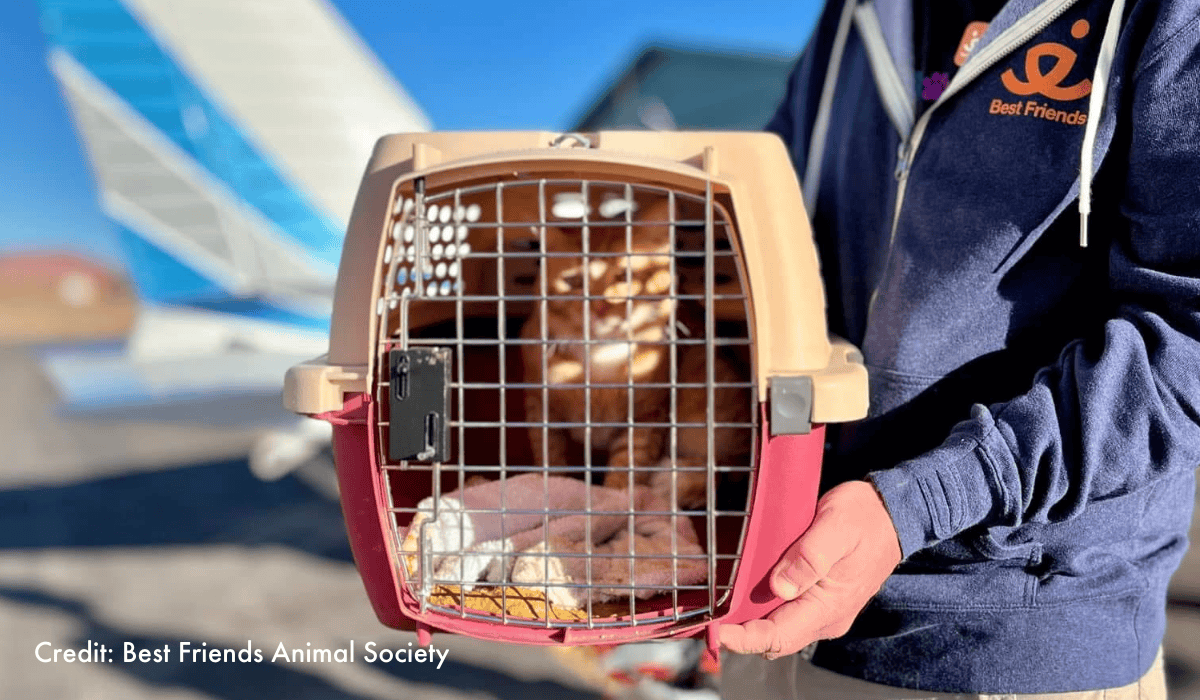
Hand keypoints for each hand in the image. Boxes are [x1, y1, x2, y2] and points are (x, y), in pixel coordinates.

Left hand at [719, 480, 902, 658]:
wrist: (895, 514)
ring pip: (779, 629)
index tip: (716, 631)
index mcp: (828, 606)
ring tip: (720, 609)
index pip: (778, 636)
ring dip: (751, 623)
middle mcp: (826, 617)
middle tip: (707, 619)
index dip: (743, 639)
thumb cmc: (865, 517)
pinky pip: (788, 615)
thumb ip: (809, 557)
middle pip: (775, 638)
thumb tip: (780, 586)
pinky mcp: (822, 600)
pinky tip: (745, 596)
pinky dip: (764, 612)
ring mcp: (825, 611)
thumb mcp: (835, 526)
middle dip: (740, 634)